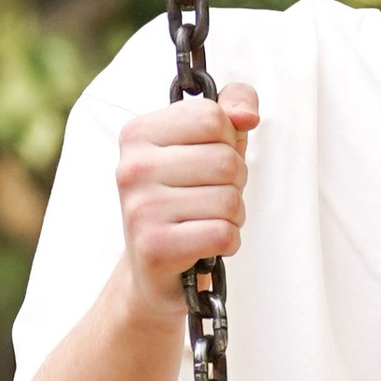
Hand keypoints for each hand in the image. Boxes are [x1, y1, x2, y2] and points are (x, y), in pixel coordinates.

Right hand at [115, 82, 258, 323]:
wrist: (153, 270)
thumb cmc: (185, 200)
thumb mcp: (206, 145)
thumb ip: (230, 109)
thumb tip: (248, 113)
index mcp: (138, 133)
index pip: (212, 117)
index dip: (227, 142)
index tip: (208, 163)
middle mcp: (132, 168)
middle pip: (225, 160)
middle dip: (234, 183)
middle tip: (210, 199)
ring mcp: (141, 208)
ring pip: (229, 199)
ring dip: (232, 216)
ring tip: (207, 222)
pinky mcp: (156, 247)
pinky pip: (223, 233)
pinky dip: (228, 242)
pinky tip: (207, 246)